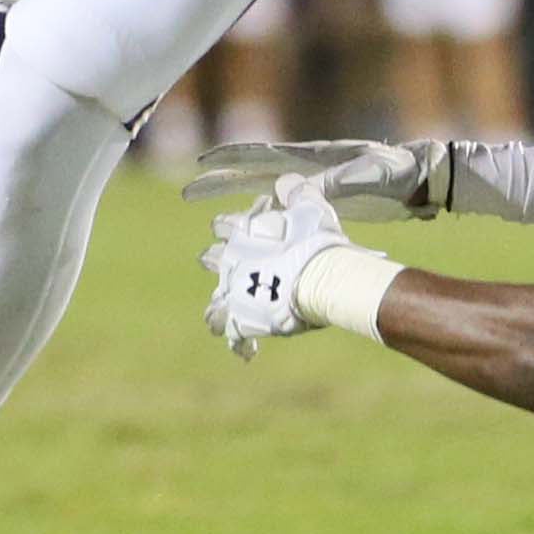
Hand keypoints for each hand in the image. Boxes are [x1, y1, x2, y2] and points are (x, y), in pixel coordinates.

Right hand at [181, 136, 451, 222]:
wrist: (422, 180)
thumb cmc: (396, 171)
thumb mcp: (367, 174)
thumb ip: (335, 181)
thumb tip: (300, 188)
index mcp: (312, 160)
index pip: (261, 156)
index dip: (230, 159)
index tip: (201, 163)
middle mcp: (306, 174)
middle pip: (253, 178)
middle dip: (221, 186)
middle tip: (187, 195)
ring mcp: (314, 192)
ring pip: (266, 203)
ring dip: (240, 212)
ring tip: (212, 228)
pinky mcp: (325, 210)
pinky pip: (286, 220)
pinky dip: (266, 228)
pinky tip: (254, 243)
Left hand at [197, 178, 385, 360]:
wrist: (323, 278)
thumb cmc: (318, 240)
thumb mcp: (310, 206)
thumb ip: (296, 190)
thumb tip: (285, 182)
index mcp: (242, 231)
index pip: (223, 224)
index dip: (232, 226)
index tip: (245, 230)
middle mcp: (230, 261)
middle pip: (210, 259)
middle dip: (219, 262)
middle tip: (237, 268)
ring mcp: (233, 293)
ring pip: (214, 303)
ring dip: (221, 306)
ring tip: (233, 310)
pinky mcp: (242, 320)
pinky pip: (232, 337)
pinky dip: (239, 344)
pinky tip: (249, 351)